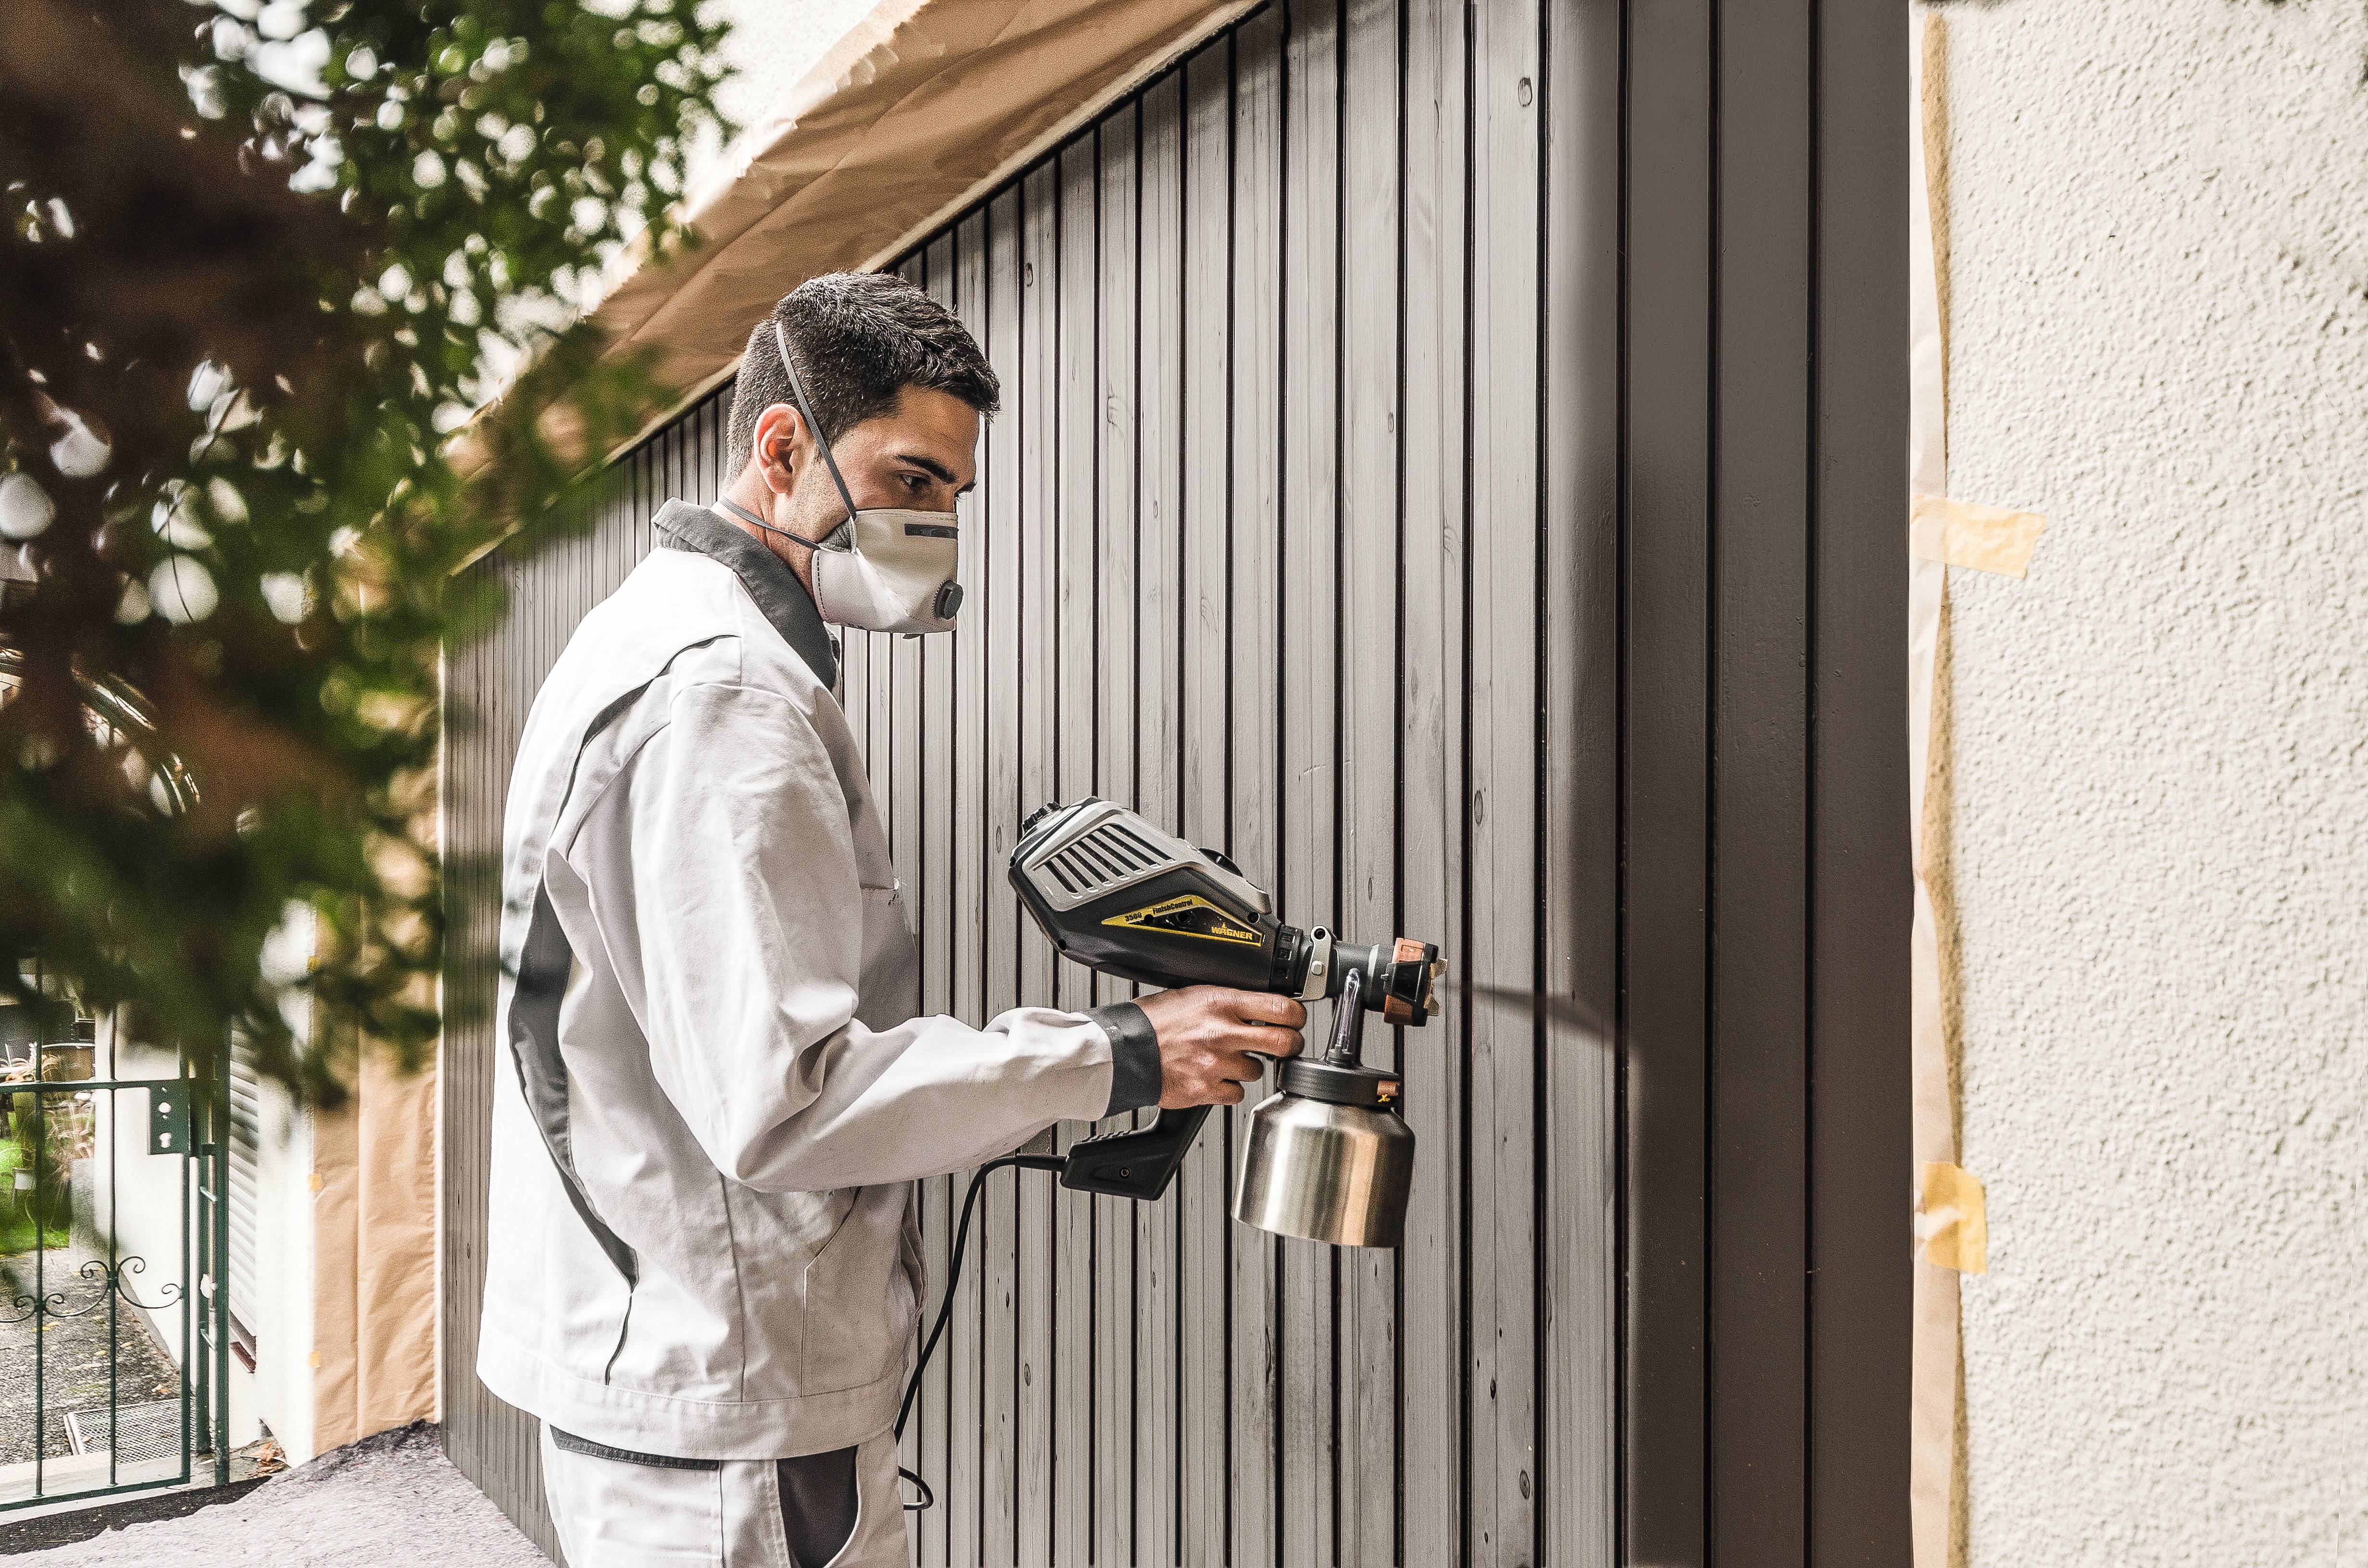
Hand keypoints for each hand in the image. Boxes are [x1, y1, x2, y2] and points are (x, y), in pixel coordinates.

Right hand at [1133, 987, 1305, 1107]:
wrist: (1125, 1049)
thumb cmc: (1155, 1020)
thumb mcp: (1194, 994)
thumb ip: (1229, 1001)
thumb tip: (1260, 1005)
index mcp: (1221, 1003)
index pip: (1281, 1007)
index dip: (1297, 1015)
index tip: (1296, 1019)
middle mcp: (1222, 1033)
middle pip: (1284, 1043)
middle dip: (1291, 1044)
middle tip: (1286, 1043)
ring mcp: (1215, 1064)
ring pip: (1258, 1071)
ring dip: (1250, 1067)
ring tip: (1227, 1059)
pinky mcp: (1205, 1090)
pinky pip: (1237, 1094)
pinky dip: (1229, 1088)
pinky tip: (1214, 1077)